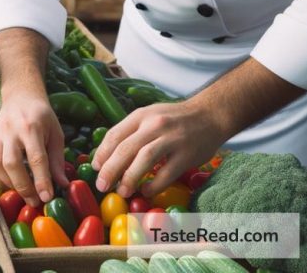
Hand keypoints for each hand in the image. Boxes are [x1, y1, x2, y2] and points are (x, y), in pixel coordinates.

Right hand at [0, 88, 68, 206]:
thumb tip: (63, 185)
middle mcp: (10, 131)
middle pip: (12, 163)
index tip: (47, 197)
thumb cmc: (41, 116)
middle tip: (34, 202)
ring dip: (9, 184)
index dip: (41, 180)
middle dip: (23, 186)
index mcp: (31, 126)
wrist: (19, 97)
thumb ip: (58, 160)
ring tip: (23, 194)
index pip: (36, 157)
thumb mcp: (56, 133)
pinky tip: (9, 185)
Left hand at [91, 101, 225, 197]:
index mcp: (140, 116)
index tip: (96, 168)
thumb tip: (107, 157)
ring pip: (145, 158)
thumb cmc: (174, 119)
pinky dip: (154, 185)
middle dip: (110, 169)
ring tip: (122, 191)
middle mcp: (154, 125)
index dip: (102, 153)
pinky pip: (168, 173)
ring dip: (130, 177)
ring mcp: (172, 139)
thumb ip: (131, 132)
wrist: (210, 115)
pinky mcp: (187, 154)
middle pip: (126, 148)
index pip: (114, 134)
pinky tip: (146, 191)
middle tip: (102, 186)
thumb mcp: (149, 116)